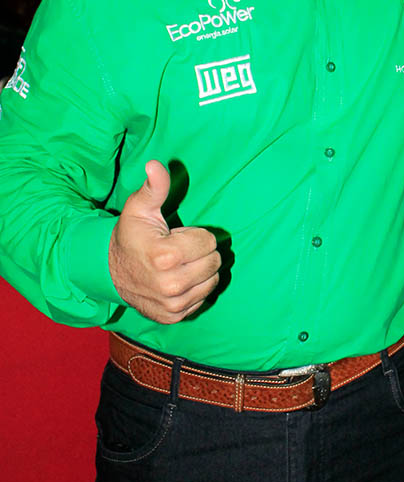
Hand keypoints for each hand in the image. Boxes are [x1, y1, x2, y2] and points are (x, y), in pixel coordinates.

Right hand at [108, 160, 220, 323]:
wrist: (110, 273)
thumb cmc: (131, 236)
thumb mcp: (139, 208)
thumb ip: (154, 187)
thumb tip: (156, 165)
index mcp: (165, 256)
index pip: (209, 242)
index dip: (195, 235)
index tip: (176, 236)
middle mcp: (170, 284)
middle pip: (214, 262)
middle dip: (200, 252)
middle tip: (178, 250)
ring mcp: (172, 304)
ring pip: (212, 281)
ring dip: (200, 270)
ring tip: (177, 265)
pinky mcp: (174, 316)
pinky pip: (203, 299)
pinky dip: (195, 288)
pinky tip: (177, 281)